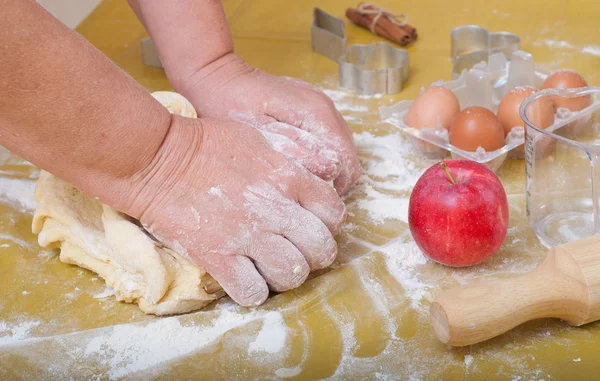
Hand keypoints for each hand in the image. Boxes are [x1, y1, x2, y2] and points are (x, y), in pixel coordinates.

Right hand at [122, 116, 346, 306]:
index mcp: (290, 178)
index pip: (334, 214)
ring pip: (292, 275)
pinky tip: (246, 279)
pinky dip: (253, 292)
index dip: (329, 225)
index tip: (314, 227)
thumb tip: (320, 174)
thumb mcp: (261, 139)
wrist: (159, 159)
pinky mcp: (218, 258)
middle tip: (298, 253)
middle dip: (316, 256)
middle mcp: (276, 209)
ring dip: (286, 276)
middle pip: (321, 251)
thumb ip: (294, 160)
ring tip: (272, 268)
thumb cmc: (209, 143)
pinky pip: (253, 293)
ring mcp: (248, 236)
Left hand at [173, 53, 362, 194]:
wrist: (221, 78)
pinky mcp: (315, 105)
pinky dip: (325, 155)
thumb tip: (327, 172)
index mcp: (316, 113)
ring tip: (306, 181)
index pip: (345, 159)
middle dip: (336, 179)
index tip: (316, 199)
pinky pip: (332, 137)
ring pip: (343, 147)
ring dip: (332, 167)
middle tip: (309, 195)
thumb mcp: (258, 135)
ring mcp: (323, 103)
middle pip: (349, 154)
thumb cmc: (232, 106)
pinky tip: (304, 163)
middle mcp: (326, 106)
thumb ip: (294, 151)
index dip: (336, 185)